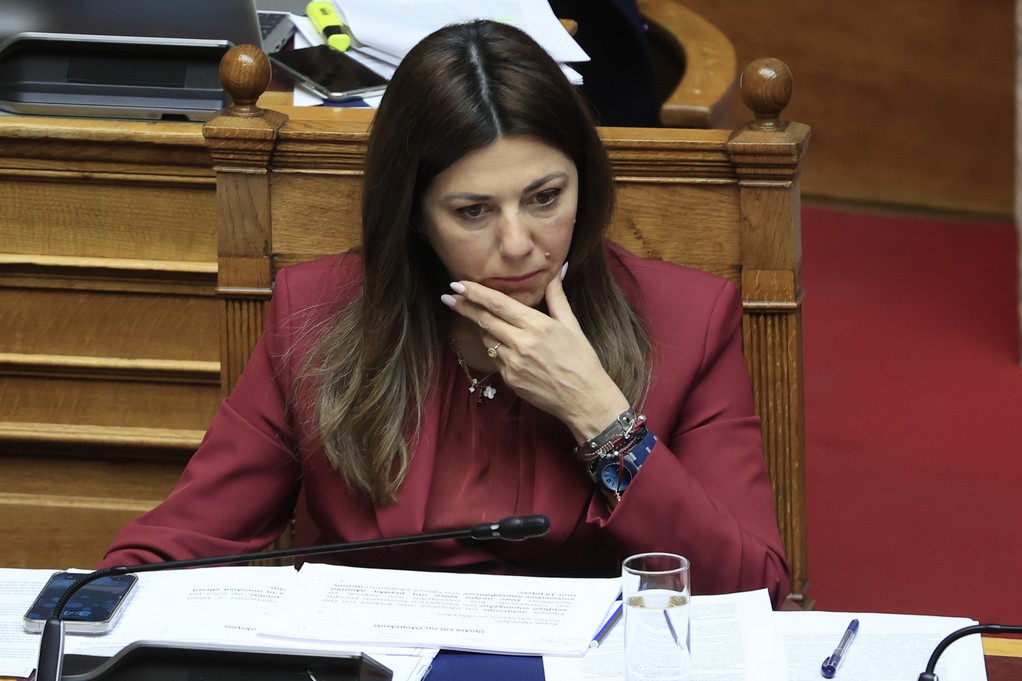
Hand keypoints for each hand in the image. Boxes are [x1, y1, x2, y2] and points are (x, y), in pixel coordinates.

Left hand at [442, 267, 629, 441]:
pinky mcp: (509, 379)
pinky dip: (495, 347)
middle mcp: (522, 343)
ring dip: (480, 326)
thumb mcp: (572, 325)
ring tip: (474, 316)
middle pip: (485, 320)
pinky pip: (495, 358)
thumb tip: (557, 271)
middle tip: (447, 296)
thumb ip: (557, 297)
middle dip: (464, 306)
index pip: (499, 304)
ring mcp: (513, 363)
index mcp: (538, 326)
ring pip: (487, 338)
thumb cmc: (582, 360)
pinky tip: (499, 342)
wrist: (583, 399)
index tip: (458, 284)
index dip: (476, 293)